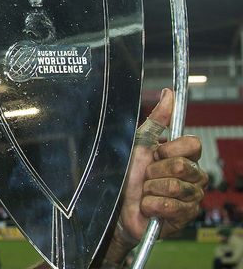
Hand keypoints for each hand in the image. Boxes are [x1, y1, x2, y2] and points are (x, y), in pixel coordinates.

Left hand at [118, 88, 207, 244]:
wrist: (116, 207)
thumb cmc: (127, 176)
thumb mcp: (138, 143)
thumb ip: (157, 120)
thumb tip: (169, 94)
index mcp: (183, 156)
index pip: (193, 144)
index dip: (171, 149)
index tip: (155, 154)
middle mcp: (193, 175)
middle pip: (182, 166)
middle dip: (155, 171)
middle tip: (146, 176)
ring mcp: (191, 196)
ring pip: (176, 186)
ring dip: (151, 189)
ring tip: (145, 193)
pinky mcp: (185, 215)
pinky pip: (171, 206)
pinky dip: (151, 205)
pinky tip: (148, 207)